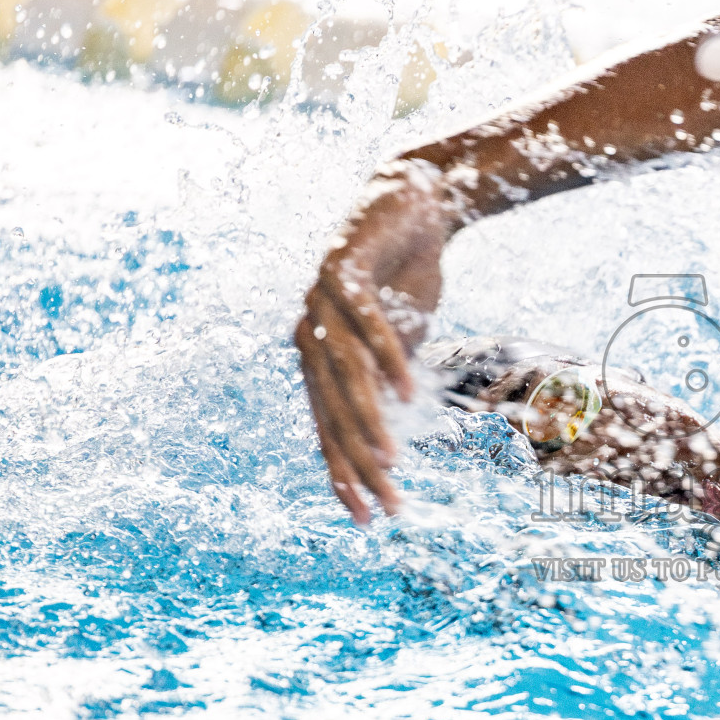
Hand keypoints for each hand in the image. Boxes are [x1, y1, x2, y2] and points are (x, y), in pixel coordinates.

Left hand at [294, 170, 451, 522]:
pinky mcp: (341, 268)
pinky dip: (386, 357)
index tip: (368, 519)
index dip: (346, 475)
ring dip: (368, 420)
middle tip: (388, 505)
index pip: (328, 429)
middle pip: (334, 413)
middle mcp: (309, 334)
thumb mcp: (400, 341)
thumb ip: (388, 382)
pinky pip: (367, 323)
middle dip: (360, 464)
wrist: (411, 200)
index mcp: (319, 358)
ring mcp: (320, 300)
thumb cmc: (405, 276)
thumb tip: (393, 432)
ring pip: (345, 376)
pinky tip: (406, 390)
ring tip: (392, 460)